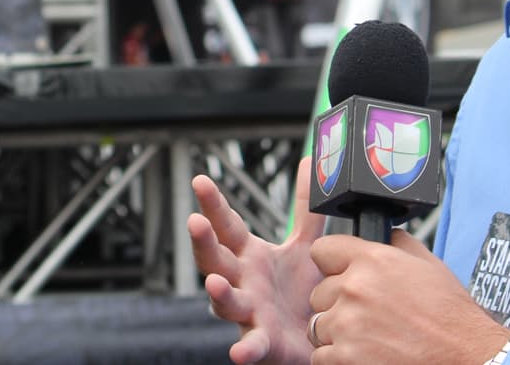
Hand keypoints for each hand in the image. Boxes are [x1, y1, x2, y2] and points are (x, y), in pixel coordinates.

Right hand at [188, 158, 323, 364]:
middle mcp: (243, 283)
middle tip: (194, 221)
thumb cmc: (300, 294)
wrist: (314, 341)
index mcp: (249, 257)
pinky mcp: (264, 343)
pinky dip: (245, 350)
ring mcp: (249, 313)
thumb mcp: (302, 247)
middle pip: (216, 260)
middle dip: (204, 242)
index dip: (213, 204)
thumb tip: (310, 163)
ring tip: (213, 283)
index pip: (227, 226)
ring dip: (219, 294)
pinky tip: (239, 352)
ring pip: (226, 302)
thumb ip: (304, 209)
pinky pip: (252, 347)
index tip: (200, 180)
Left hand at [306, 230, 509, 363]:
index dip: (331, 264)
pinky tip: (361, 354)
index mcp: (372, 260)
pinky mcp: (346, 358)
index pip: (321, 251)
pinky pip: (321, 355)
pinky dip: (337, 358)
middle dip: (336, 303)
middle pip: (318, 292)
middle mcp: (355, 289)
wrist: (466, 356)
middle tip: (364, 314)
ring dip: (335, 332)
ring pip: (317, 325)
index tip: (339, 274)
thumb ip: (396, 244)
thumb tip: (384, 235)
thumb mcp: (427, 263)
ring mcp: (348, 325)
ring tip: (365, 336)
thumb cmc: (450, 315)